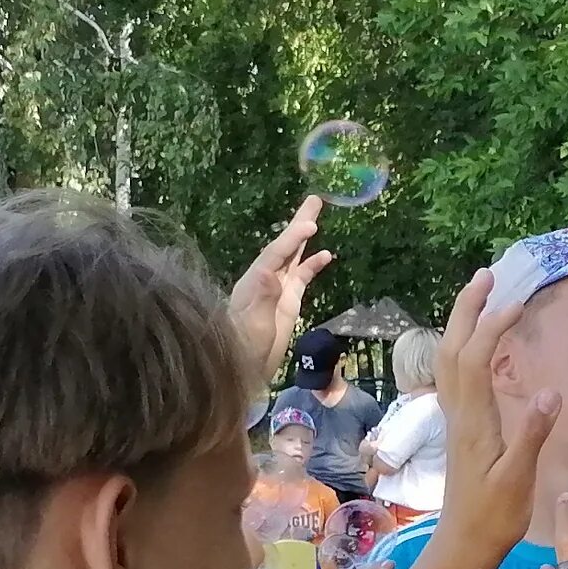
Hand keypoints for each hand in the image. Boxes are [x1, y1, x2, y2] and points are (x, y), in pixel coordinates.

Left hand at [230, 197, 334, 379]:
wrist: (241, 369)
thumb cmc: (243, 349)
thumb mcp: (252, 326)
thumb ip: (261, 300)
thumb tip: (271, 273)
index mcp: (255, 282)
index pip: (277, 254)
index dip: (293, 239)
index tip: (311, 224)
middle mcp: (265, 280)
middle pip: (284, 245)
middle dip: (298, 223)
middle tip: (316, 200)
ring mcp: (276, 289)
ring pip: (293, 256)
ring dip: (305, 237)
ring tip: (319, 216)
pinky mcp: (287, 301)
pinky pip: (301, 276)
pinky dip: (312, 264)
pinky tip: (326, 256)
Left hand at [425, 266, 559, 568]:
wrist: (462, 545)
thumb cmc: (494, 519)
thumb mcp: (518, 480)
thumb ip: (532, 434)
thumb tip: (551, 392)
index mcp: (474, 422)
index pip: (477, 359)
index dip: (494, 325)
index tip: (518, 301)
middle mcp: (458, 413)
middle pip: (453, 347)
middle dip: (468, 308)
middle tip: (488, 275)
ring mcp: (456, 419)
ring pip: (449, 359)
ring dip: (462, 322)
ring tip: (482, 296)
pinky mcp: (460, 428)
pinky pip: (454, 374)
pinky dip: (463, 347)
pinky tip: (476, 343)